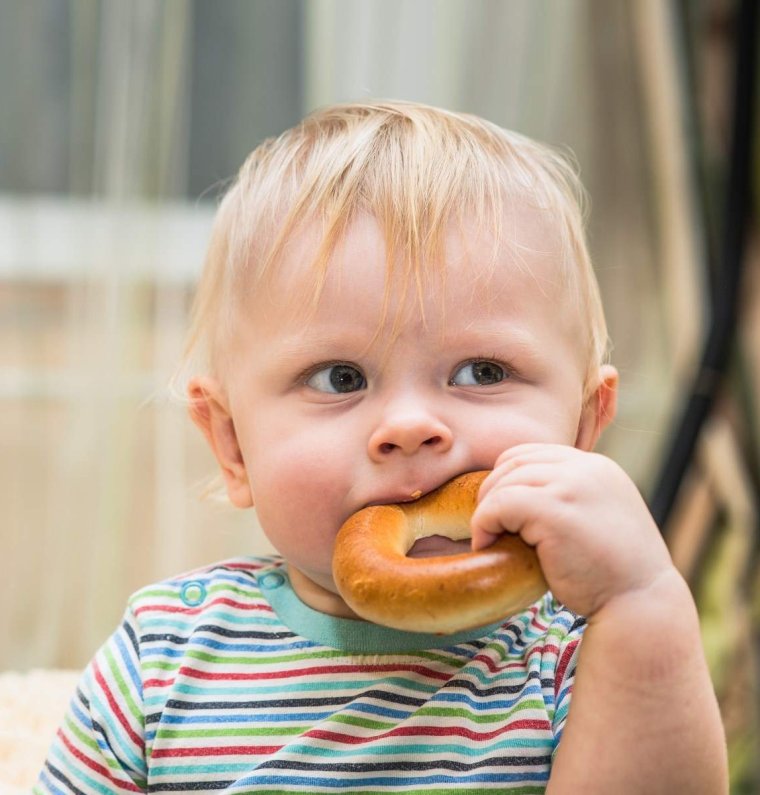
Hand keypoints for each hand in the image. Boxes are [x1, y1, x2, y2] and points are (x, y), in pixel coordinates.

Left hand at [471, 443, 673, 616]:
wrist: (642, 605)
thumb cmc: (615, 574)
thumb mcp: (597, 519)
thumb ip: (569, 498)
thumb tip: (517, 496)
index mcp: (598, 467)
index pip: (533, 453)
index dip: (508, 478)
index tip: (501, 511)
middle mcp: (586, 468)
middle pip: (514, 462)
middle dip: (492, 492)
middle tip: (488, 526)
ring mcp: (571, 485)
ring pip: (504, 482)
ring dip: (486, 511)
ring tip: (488, 539)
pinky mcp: (554, 509)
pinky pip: (499, 504)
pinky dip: (483, 523)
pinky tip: (486, 546)